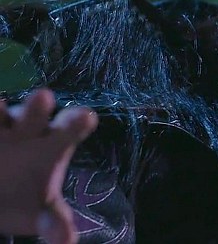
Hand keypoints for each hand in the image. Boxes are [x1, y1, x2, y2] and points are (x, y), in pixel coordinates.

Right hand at [0, 89, 97, 243]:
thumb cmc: (23, 198)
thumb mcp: (41, 213)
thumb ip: (55, 224)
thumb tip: (67, 241)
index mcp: (55, 142)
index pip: (74, 125)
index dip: (78, 121)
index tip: (84, 119)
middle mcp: (29, 126)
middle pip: (37, 110)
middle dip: (38, 105)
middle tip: (42, 99)